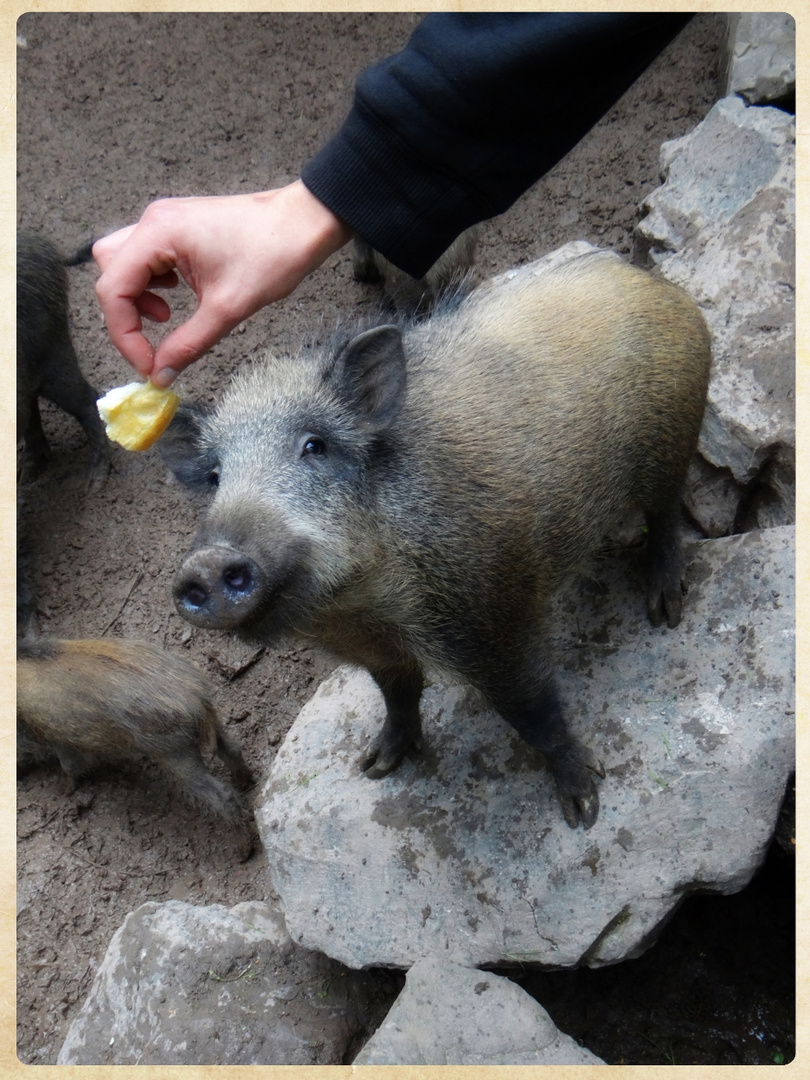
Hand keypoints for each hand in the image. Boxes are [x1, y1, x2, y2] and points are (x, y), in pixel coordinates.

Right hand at [93, 181, 352, 385]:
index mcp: (159, 233)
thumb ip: (188, 344)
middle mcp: (154, 221)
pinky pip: (146, 257)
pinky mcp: (178, 227)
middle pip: (111, 272)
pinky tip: (178, 297)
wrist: (303, 223)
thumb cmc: (272, 256)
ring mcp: (165, 221)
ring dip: (138, 297)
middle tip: (152, 342)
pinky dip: (152, 283)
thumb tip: (161, 374)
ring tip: (169, 316)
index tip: (148, 364)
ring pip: (125, 264)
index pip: (113, 288)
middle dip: (126, 313)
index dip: (124, 334)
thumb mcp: (227, 309)